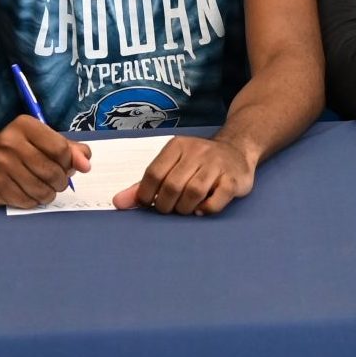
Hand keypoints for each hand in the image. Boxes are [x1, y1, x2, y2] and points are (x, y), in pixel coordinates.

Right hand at [0, 116, 90, 207]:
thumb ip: (71, 150)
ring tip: (45, 189)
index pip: (61, 149)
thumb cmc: (22, 149)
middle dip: (61, 182)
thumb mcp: (45, 140)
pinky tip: (29, 193)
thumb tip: (85, 164)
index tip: (64, 165)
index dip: (68, 162)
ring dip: (49, 194)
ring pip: (40, 190)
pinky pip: (26, 202)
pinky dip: (33, 202)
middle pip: (52, 172)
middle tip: (57, 181)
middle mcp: (8, 142)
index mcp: (25, 125)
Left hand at [115, 135, 252, 215]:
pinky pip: (215, 201)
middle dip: (166, 205)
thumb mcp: (171, 166)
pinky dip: (205, 210)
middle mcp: (198, 151)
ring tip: (185, 209)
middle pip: (172, 185)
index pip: (154, 173)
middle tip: (169, 209)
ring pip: (193, 192)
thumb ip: (145, 185)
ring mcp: (217, 164)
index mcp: (177, 146)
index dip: (147, 194)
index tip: (150, 203)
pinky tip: (202, 208)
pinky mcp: (234, 179)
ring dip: (185, 209)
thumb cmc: (198, 163)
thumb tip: (118, 203)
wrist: (237, 150)